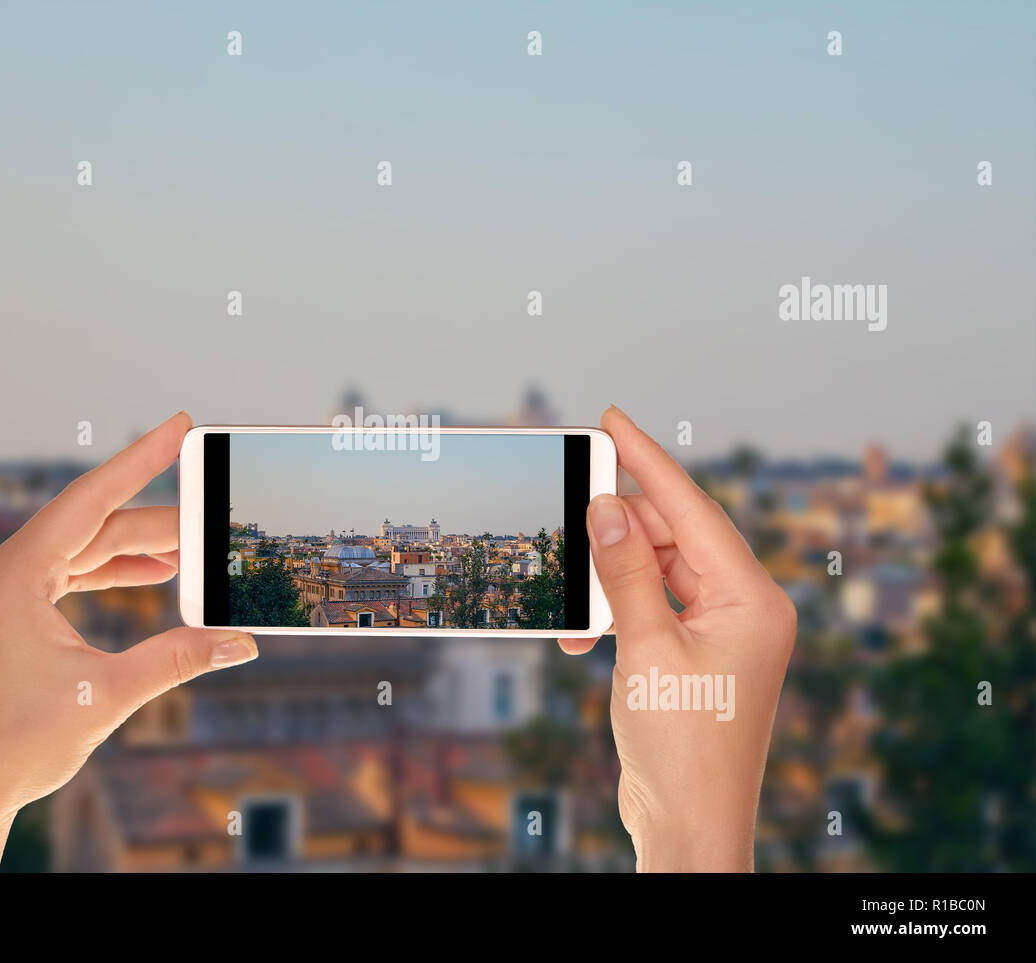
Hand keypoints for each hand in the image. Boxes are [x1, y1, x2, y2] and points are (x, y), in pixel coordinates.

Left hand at [0, 411, 257, 871]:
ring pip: (78, 550)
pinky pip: (62, 574)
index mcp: (10, 577)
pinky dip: (106, 573)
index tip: (179, 424)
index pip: (89, 500)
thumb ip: (176, 658)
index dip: (141, 459)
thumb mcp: (105, 696)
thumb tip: (240, 641)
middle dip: (156, 524)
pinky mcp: (0, 612)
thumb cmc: (13, 747)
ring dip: (134, 550)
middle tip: (212, 517)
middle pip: (91, 527)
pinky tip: (150, 575)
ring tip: (193, 549)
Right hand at [560, 406, 795, 871]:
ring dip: (608, 580)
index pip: (695, 510)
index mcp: (753, 599)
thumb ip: (624, 572)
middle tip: (571, 505)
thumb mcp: (645, 648)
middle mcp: (745, 608)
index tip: (613, 420)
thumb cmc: (683, 744)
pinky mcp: (696, 655)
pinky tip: (580, 634)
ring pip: (656, 573)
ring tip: (570, 590)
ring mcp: (721, 633)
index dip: (649, 461)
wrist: (691, 824)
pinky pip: (650, 609)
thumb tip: (606, 506)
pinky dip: (613, 614)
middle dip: (617, 529)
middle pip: (674, 537)